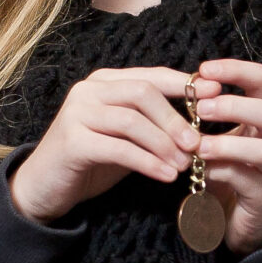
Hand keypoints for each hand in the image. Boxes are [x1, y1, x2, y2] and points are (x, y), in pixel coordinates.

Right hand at [9, 66, 197, 223]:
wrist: (44, 187)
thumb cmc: (91, 161)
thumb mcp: (126, 137)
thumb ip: (153, 124)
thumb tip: (199, 121)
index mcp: (104, 82)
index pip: (150, 76)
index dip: (184, 84)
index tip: (217, 94)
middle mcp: (89, 90)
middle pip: (143, 93)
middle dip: (175, 118)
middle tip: (197, 143)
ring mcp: (77, 113)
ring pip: (132, 121)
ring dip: (164, 144)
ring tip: (185, 164)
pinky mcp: (72, 141)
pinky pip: (119, 148)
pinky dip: (148, 162)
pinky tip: (166, 176)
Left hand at [189, 59, 261, 252]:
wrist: (248, 219)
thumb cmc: (233, 171)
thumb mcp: (225, 138)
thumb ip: (212, 115)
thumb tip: (186, 86)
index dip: (234, 70)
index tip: (203, 70)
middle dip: (232, 107)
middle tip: (200, 109)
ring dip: (225, 144)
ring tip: (197, 145)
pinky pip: (247, 179)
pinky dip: (221, 172)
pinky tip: (202, 171)